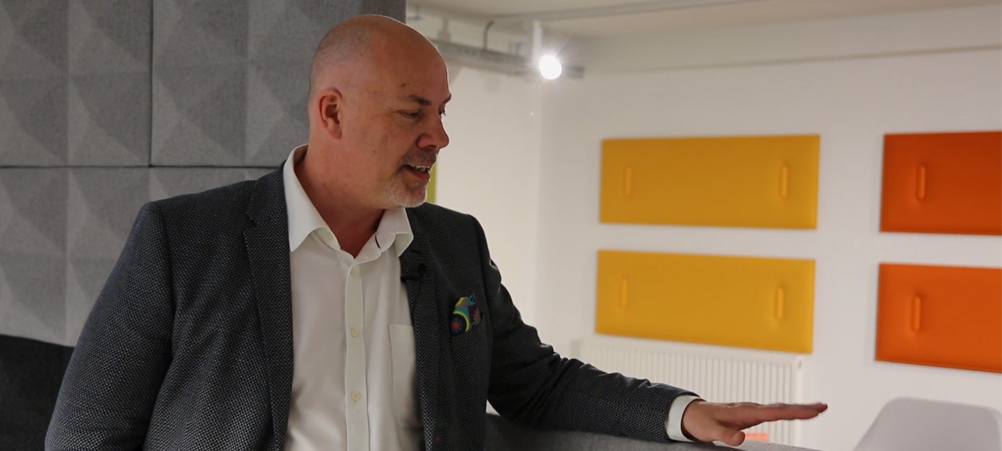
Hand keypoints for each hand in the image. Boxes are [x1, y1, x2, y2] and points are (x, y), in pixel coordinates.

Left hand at [680, 400, 827, 445]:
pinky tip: (795, 413)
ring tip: (817, 409)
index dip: (795, 411)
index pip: (775, 412)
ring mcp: (751, 411)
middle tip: (823, 407)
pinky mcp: (750, 415)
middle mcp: (751, 409)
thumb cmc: (700, 421)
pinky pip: (774, 412)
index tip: (813, 410)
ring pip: (780, 408)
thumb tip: (741, 438)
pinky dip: (788, 411)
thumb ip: (725, 435)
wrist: (691, 413)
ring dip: (798, 409)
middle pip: (782, 407)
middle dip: (803, 408)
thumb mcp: (710, 430)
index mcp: (745, 412)